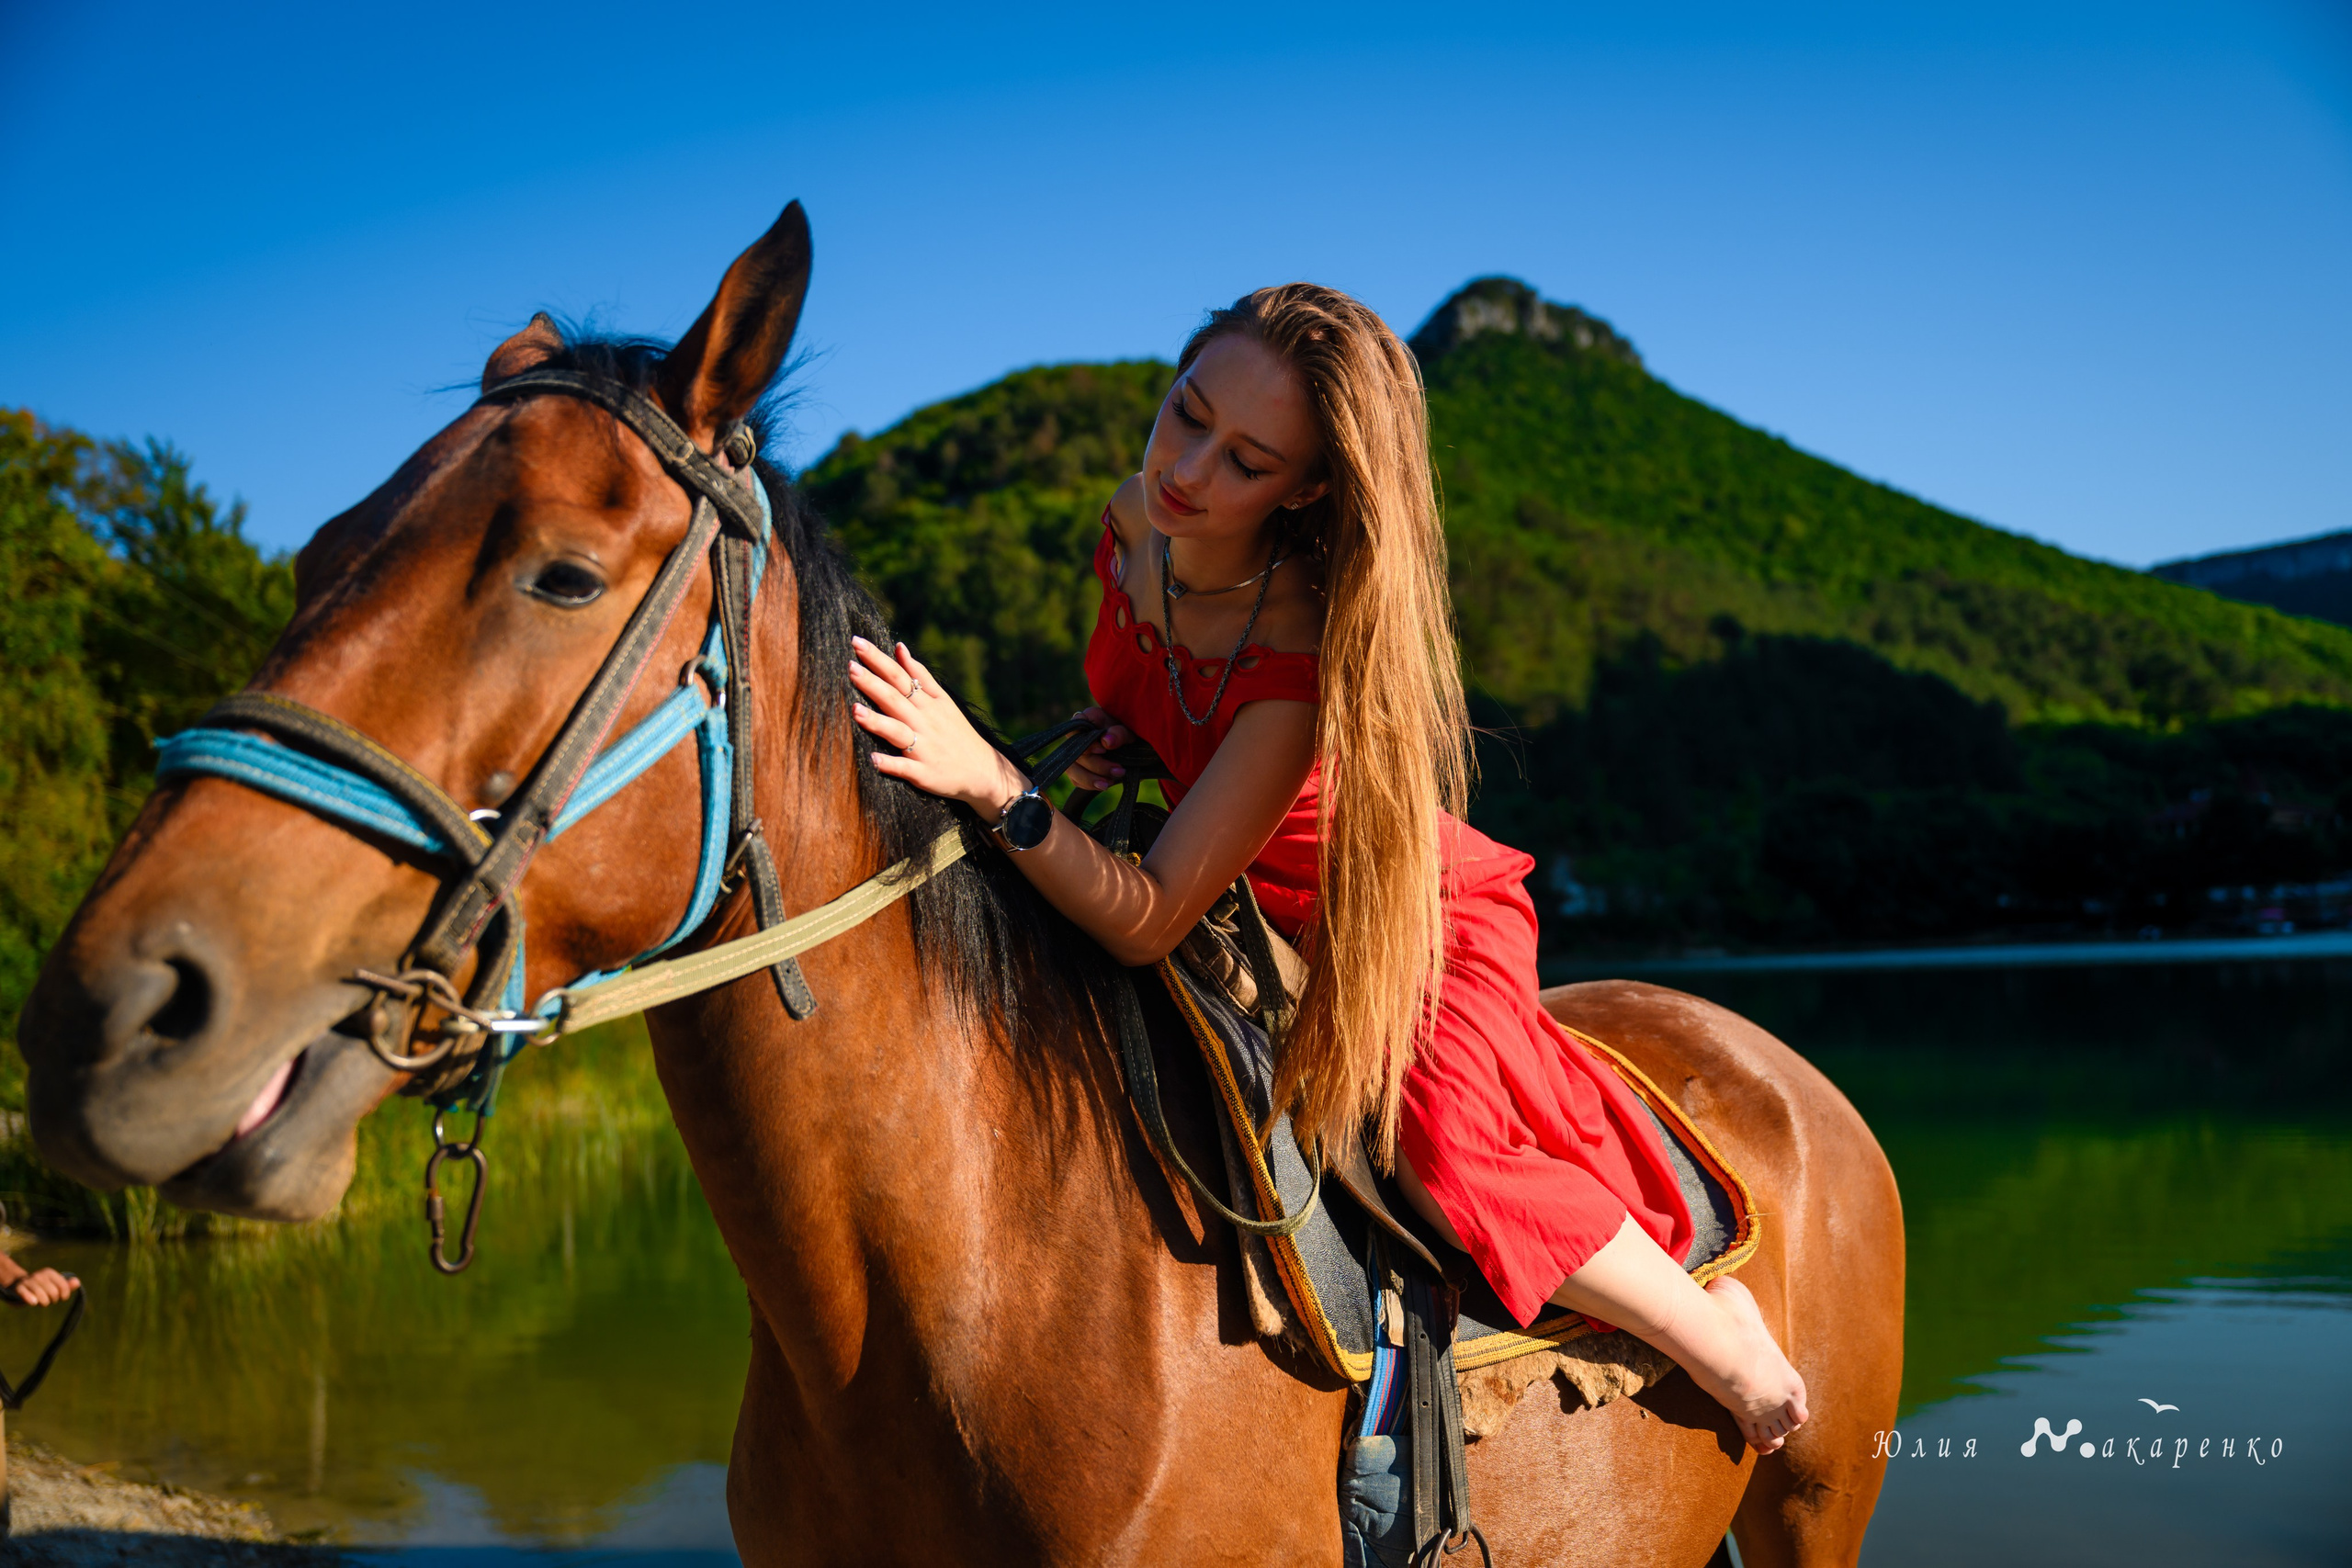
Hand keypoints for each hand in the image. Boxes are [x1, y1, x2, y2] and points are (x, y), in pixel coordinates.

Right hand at [1, 1268, 79, 1306]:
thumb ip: (66, 1286)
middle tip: (48, 1299)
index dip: (64, 1295)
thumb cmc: (40, 1288)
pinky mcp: (19, 1288)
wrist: (17, 1285)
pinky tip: (33, 1302)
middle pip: (53, 1293)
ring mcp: (28, 1281)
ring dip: (43, 1303)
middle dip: (53, 1300)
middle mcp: (39, 1275)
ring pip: (42, 1296)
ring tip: (40, 1301)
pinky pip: (26, 1294)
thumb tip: (77, 1282)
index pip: (63, 1286)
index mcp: (50, 1272)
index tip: (61, 1297)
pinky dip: (31, 1299)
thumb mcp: (54, 1285)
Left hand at [848, 638, 1027, 813]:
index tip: (857, 643)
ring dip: (877, 722)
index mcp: (927, 703)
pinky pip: (906, 768)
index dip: (879, 660)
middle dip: (872, 683)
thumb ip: (920, 674)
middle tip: (850, 667)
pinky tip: (873, 760)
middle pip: (895, 699)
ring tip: (854, 710)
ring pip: (897, 732)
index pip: (900, 676)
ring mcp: (924, 748)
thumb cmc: (956, 732)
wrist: (983, 771)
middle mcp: (924, 722)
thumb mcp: (943, 700)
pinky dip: (890, 764)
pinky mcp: (924, 773)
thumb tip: (899, 647)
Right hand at [1065, 707, 1130, 791]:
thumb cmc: (1131, 731)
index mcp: (1088, 719)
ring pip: (1072, 769)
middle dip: (1096, 765)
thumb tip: (1107, 741)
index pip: (1075, 730)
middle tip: (1119, 771)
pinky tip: (1104, 784)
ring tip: (1108, 784)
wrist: (1136, 745)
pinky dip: (1089, 785)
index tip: (1103, 750)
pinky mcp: (1078, 767)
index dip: (1086, 743)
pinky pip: (1076, 779)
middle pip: (1075, 753)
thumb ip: (1119, 733)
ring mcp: (1075, 752)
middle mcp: (1078, 735)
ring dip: (1089, 779)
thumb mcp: (1130, 730)